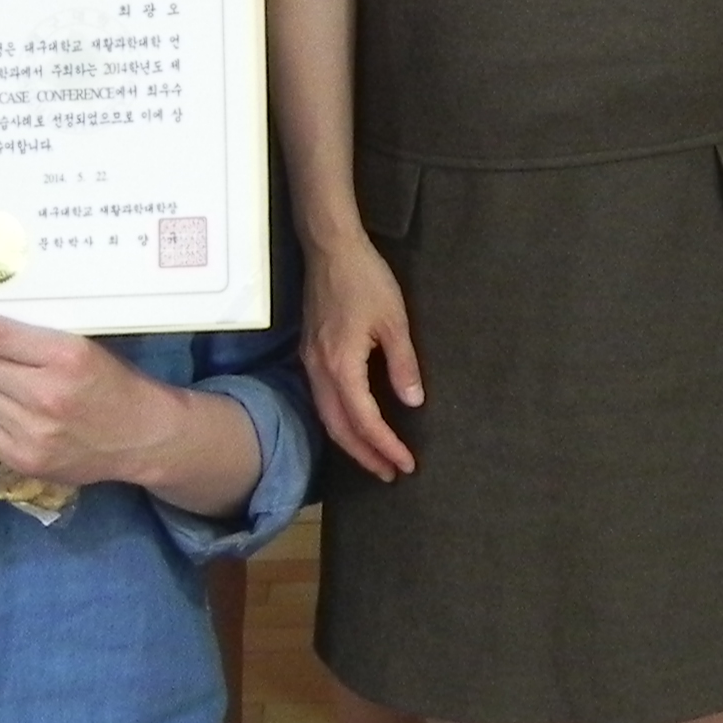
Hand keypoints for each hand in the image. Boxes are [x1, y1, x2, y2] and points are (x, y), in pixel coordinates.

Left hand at [0, 302, 181, 488]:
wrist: (142, 435)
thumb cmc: (112, 383)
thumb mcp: (83, 348)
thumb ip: (35, 339)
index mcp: (65, 355)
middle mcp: (47, 394)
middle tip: (13, 365)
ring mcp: (35, 431)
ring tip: (22, 395)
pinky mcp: (27, 459)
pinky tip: (23, 420)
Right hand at [305, 234, 421, 479]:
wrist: (330, 247)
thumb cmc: (365, 279)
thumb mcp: (394, 320)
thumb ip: (403, 364)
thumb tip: (413, 403)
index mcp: (341, 365)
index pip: (364, 420)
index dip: (385, 445)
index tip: (406, 464)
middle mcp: (319, 370)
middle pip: (339, 428)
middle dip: (365, 455)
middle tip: (390, 474)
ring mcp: (310, 362)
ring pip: (327, 416)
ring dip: (350, 442)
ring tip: (375, 459)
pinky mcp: (309, 353)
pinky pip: (321, 400)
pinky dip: (339, 421)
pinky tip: (354, 425)